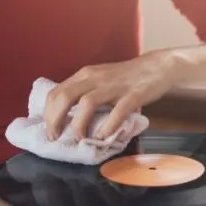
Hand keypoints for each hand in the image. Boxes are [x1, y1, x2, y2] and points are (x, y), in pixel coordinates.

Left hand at [43, 50, 182, 141]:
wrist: (157, 66)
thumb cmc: (126, 77)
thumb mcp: (99, 80)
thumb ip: (85, 93)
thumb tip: (67, 118)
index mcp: (85, 75)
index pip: (56, 92)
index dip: (48, 114)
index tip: (49, 130)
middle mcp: (95, 78)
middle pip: (65, 97)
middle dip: (55, 121)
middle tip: (56, 138)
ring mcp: (114, 86)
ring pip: (86, 103)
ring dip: (78, 125)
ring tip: (79, 139)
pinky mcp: (133, 95)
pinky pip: (117, 112)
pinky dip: (107, 127)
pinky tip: (103, 137)